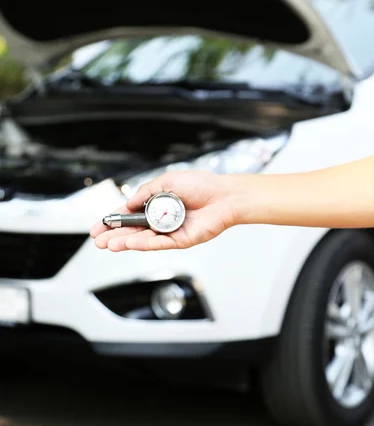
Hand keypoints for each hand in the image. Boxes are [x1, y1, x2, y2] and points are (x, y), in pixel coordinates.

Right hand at [90, 170, 236, 251]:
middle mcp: (161, 219)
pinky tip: (129, 243)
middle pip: (132, 230)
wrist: (224, 195)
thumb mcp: (167, 181)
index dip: (113, 221)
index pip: (130, 215)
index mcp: (157, 204)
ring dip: (124, 242)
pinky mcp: (180, 240)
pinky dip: (143, 243)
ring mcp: (169, 231)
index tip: (98, 227)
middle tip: (98, 240)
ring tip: (107, 244)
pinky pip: (159, 243)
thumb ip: (146, 193)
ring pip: (142, 239)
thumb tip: (127, 204)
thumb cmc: (201, 185)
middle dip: (114, 235)